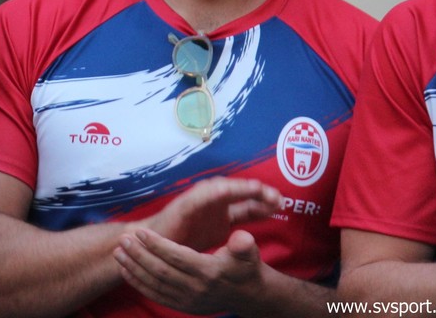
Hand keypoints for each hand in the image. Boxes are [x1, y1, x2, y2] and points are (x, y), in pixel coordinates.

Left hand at [114, 227, 263, 313]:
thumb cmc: (245, 267)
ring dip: (134, 268)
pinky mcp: (183, 306)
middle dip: (139, 255)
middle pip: (161, 271)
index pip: (178, 257)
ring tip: (118, 251)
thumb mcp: (249, 254)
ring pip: (155, 284)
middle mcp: (197, 289)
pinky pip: (156, 295)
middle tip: (123, 238)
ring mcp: (188, 300)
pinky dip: (138, 283)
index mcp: (210, 272)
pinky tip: (124, 270)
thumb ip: (244, 245)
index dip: (157, 244)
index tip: (141, 231)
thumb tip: (242, 237)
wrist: (249, 295)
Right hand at [142, 177, 279, 251]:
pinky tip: (227, 191)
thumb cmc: (185, 239)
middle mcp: (211, 201)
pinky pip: (199, 197)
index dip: (264, 200)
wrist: (153, 249)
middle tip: (276, 197)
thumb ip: (241, 229)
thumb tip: (266, 221)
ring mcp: (196, 202)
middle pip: (237, 190)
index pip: (247, 200)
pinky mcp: (182, 208)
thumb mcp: (220, 235)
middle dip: (256, 190)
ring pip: (220, 188)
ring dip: (238, 186)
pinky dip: (212, 192)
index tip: (282, 204)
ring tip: (257, 188)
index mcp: (221, 209)